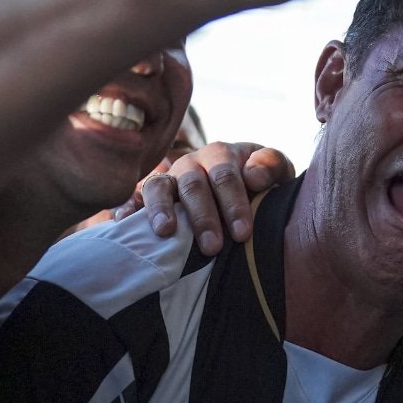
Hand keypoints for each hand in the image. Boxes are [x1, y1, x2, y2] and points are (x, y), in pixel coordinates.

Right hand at [116, 142, 293, 254]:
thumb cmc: (261, 184)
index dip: (234, 203)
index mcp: (222, 155)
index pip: (226, 176)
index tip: (242, 233)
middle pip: (193, 185)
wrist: (245, 187)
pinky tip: (126, 223)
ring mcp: (167, 179)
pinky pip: (132, 198)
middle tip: (213, 247)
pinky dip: (126, 208)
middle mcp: (191, 164)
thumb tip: (254, 177)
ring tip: (166, 232)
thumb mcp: (277, 172)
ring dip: (162, 209)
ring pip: (159, 187)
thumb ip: (271, 166)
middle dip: (203, 216)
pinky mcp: (146, 196)